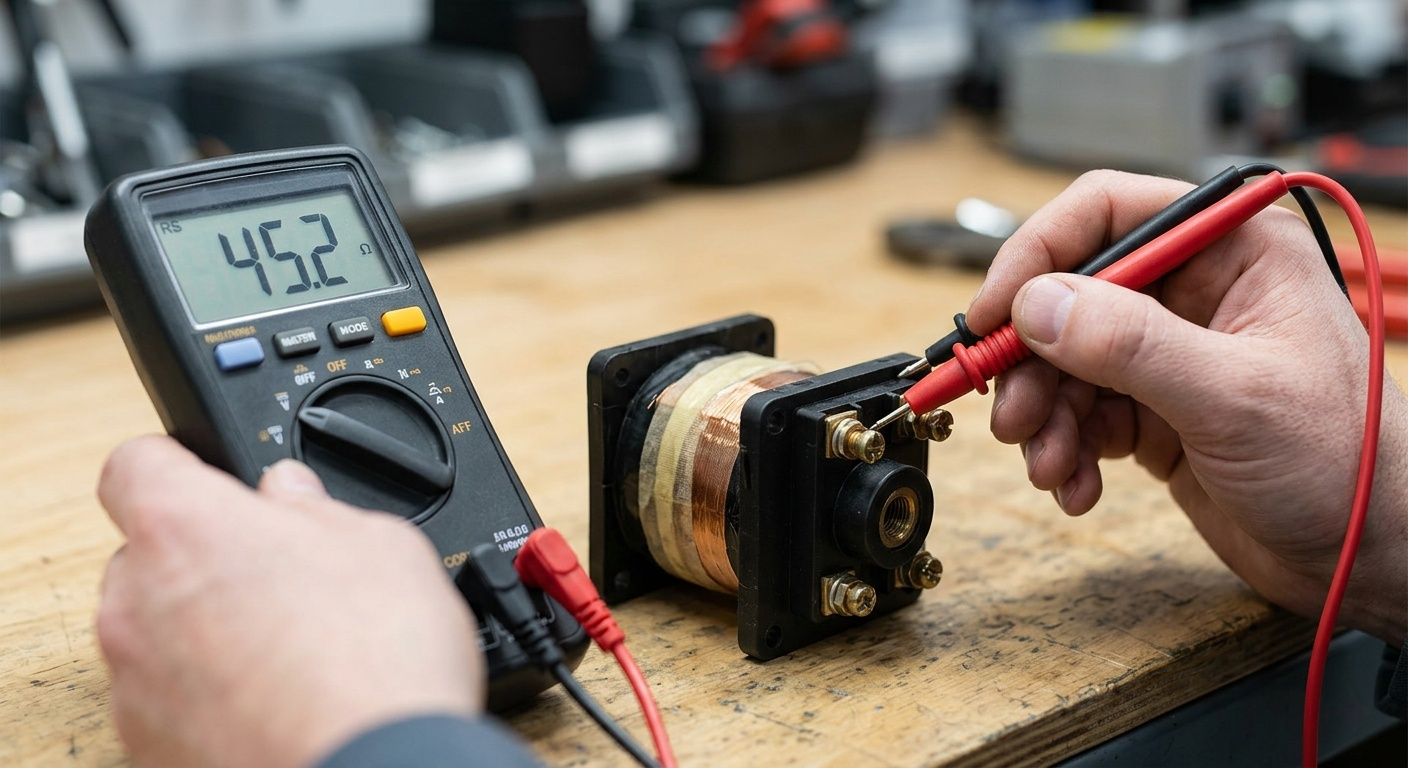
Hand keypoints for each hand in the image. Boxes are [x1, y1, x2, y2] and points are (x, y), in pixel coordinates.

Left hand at [96, 436, 483, 767]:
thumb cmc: (378, 660)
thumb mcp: (383, 544)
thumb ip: (319, 508)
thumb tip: (295, 497)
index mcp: (186, 527)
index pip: (135, 463)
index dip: (177, 464)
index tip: (212, 479)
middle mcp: (137, 601)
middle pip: (148, 554)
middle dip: (206, 558)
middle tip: (281, 574)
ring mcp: (135, 682)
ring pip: (155, 630)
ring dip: (206, 628)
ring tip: (291, 648)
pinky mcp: (147, 746)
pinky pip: (168, 697)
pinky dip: (208, 693)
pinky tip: (276, 697)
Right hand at [966, 170, 1407, 643]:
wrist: (1369, 558)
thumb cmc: (1346, 464)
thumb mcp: (1234, 398)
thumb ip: (1132, 346)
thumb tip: (1038, 305)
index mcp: (1232, 249)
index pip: (1106, 212)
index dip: (1037, 255)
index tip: (993, 313)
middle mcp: (1195, 290)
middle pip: (1068, 295)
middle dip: (1030, 359)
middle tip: (1010, 413)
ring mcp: (1169, 352)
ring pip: (1062, 360)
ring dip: (1041, 415)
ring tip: (1048, 463)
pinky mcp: (1152, 410)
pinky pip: (1077, 413)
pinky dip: (1063, 451)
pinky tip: (1077, 486)